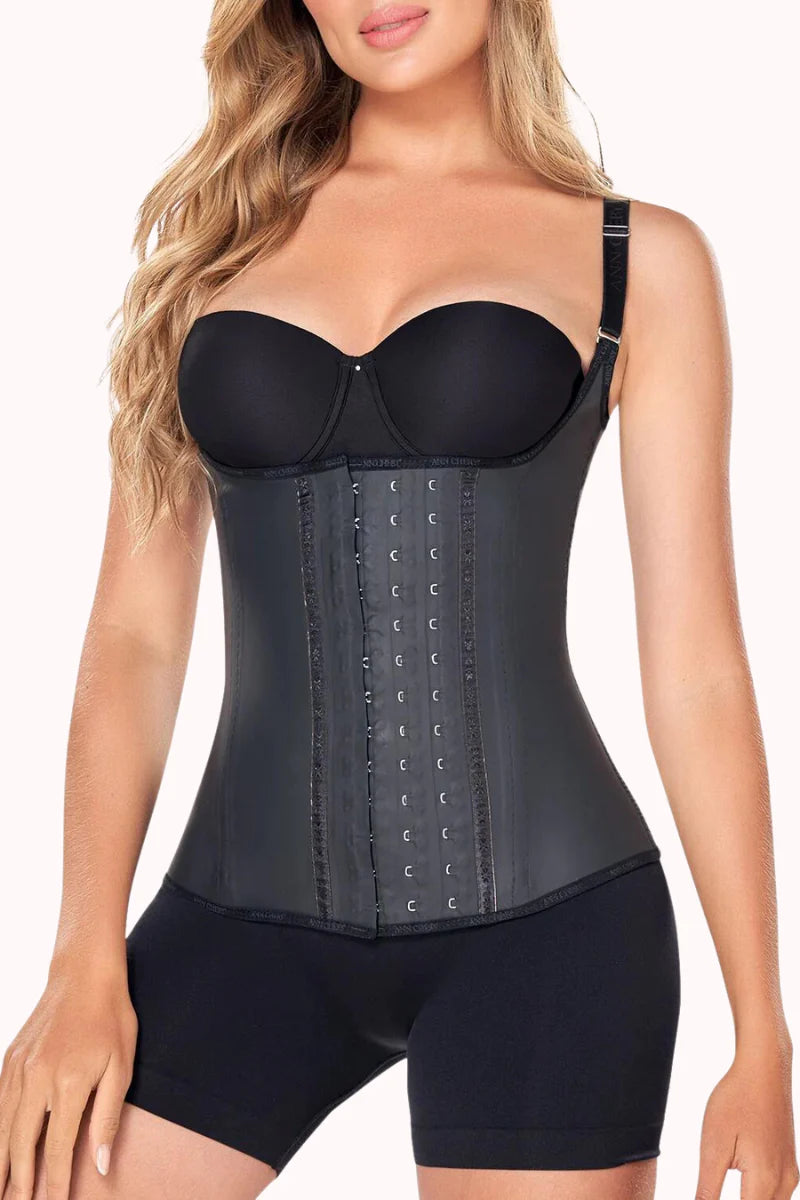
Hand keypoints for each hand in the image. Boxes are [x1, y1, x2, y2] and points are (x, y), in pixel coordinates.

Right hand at [0, 958, 137, 1199]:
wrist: (84, 974)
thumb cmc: (110, 1018)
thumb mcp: (122, 1066)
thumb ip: (108, 1117)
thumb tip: (101, 1164)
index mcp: (68, 1082)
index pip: (58, 1148)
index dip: (55, 1183)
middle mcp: (36, 1078)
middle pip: (21, 1144)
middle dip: (18, 1183)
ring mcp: (18, 1068)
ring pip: (2, 1127)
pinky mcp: (9, 1058)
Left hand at [696, 1038, 798, 1198]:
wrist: (765, 1068)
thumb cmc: (735, 1100)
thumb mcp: (714, 1145)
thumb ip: (708, 1188)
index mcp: (763, 1182)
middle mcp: (783, 1184)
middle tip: (709, 1196)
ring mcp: (790, 1174)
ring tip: (718, 1193)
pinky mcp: (789, 1165)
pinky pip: (777, 1197)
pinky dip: (759, 1199)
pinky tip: (743, 1192)